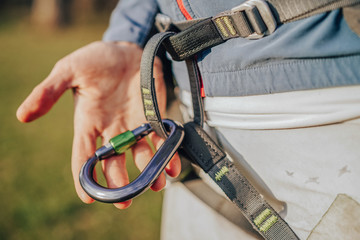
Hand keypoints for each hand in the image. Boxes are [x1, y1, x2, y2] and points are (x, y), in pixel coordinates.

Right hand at [16, 41, 180, 208]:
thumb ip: (49, 92)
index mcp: (88, 123)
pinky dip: (168, 154)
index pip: (84, 156)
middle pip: (114, 162)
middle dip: (119, 182)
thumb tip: (22, 115)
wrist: (126, 48)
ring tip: (154, 185)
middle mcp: (112, 129)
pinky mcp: (154, 118)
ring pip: (140, 155)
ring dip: (149, 172)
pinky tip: (172, 167)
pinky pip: (162, 140)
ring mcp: (134, 125)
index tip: (88, 197)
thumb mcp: (69, 70)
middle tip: (124, 200)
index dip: (84, 178)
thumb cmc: (96, 59)